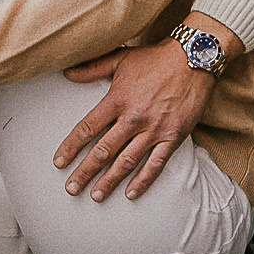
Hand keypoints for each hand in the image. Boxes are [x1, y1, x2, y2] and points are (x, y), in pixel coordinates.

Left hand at [56, 30, 218, 201]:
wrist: (194, 57)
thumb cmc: (155, 58)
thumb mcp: (121, 58)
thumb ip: (93, 68)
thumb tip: (67, 72)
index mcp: (118, 99)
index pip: (88, 128)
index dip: (71, 147)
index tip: (59, 162)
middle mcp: (133, 118)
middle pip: (103, 151)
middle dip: (85, 172)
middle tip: (71, 188)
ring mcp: (154, 129)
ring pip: (127, 162)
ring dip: (110, 181)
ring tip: (96, 196)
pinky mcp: (173, 137)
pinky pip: (156, 164)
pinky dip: (143, 181)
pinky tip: (131, 193)